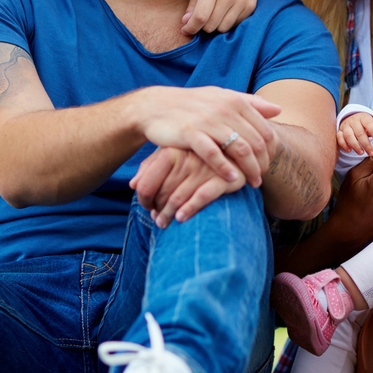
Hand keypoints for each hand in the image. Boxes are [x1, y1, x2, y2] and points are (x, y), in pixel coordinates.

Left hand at [130, 147, 244, 226]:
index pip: (146, 181)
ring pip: (178, 197)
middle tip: (157, 220)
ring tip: (165, 224)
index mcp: (172, 150)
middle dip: (156, 210)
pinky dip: (190, 209)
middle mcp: (188, 157)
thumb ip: (152, 166)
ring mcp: (207, 167)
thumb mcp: (173, 155)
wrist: (239, 148)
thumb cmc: (199, 155)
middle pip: (160, 192)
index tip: (147, 208)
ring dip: (169, 215)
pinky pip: (203, 196)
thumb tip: (133, 184)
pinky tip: (182, 218)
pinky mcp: (226, 177)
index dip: (142, 199)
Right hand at [136, 86, 280, 187]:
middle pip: (256, 141)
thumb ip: (250, 103)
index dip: (271, 150)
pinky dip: (225, 168)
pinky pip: (213, 154)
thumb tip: (278, 110)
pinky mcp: (190, 133)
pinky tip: (232, 179)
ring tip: (252, 183)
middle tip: (262, 178)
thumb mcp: (221, 97)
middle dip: (262, 163)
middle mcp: (224, 109)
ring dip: (249, 169)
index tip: (269, 164)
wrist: (155, 107)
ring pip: (240, 148)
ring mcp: (208, 121)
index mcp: (235, 101)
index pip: (264, 129)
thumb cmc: (192, 105)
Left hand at [181, 0, 260, 33]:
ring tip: (215, 15)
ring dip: (216, 25)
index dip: (191, 27)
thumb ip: (193, 4)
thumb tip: (185, 22)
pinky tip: (227, 11)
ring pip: (223, 28)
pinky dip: (228, 22)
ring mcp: (241, 2)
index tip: (185, 30)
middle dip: (203, 26)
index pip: (200, 16)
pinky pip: (235, 24)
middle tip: (203, 18)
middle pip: (210, 26)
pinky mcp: (250, 7)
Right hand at [338, 112, 372, 155]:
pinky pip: (339, 138)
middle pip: (359, 132)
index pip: (369, 123)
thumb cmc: (366, 125)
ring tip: (361, 153)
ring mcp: (345, 126)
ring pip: (348, 135)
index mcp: (364, 118)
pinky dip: (344, 144)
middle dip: (366, 143)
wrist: (352, 120)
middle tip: (371, 153)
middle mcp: (354, 121)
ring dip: (355, 145)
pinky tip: (349, 150)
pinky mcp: (339, 132)